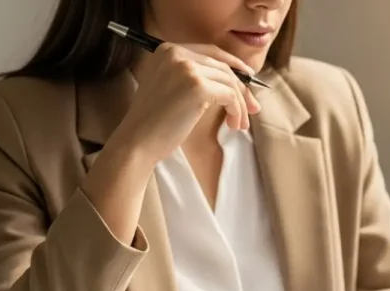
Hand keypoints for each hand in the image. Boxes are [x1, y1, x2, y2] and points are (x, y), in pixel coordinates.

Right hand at [116, 42, 261, 163]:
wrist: (137, 141)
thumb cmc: (155, 122)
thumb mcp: (171, 88)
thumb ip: (195, 77)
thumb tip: (238, 80)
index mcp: (168, 50)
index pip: (211, 53)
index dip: (234, 67)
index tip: (248, 81)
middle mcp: (177, 53)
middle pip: (223, 67)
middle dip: (242, 89)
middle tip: (252, 110)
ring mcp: (187, 68)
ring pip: (230, 82)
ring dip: (239, 104)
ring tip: (238, 124)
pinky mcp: (198, 87)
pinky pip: (230, 95)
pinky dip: (236, 110)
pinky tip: (232, 124)